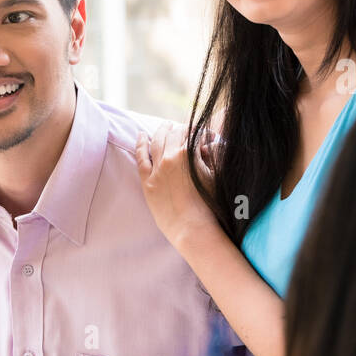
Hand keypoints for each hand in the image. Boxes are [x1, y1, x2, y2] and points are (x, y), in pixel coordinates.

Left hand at [133, 121, 219, 247]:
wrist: (193, 229)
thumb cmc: (210, 205)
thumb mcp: (215, 176)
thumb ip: (210, 156)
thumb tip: (207, 144)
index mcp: (189, 153)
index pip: (193, 132)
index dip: (201, 132)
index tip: (206, 136)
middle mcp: (171, 157)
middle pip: (174, 134)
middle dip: (180, 129)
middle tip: (183, 128)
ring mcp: (157, 170)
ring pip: (156, 142)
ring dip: (162, 131)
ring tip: (165, 126)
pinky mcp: (148, 182)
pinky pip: (141, 157)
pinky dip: (140, 144)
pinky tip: (141, 135)